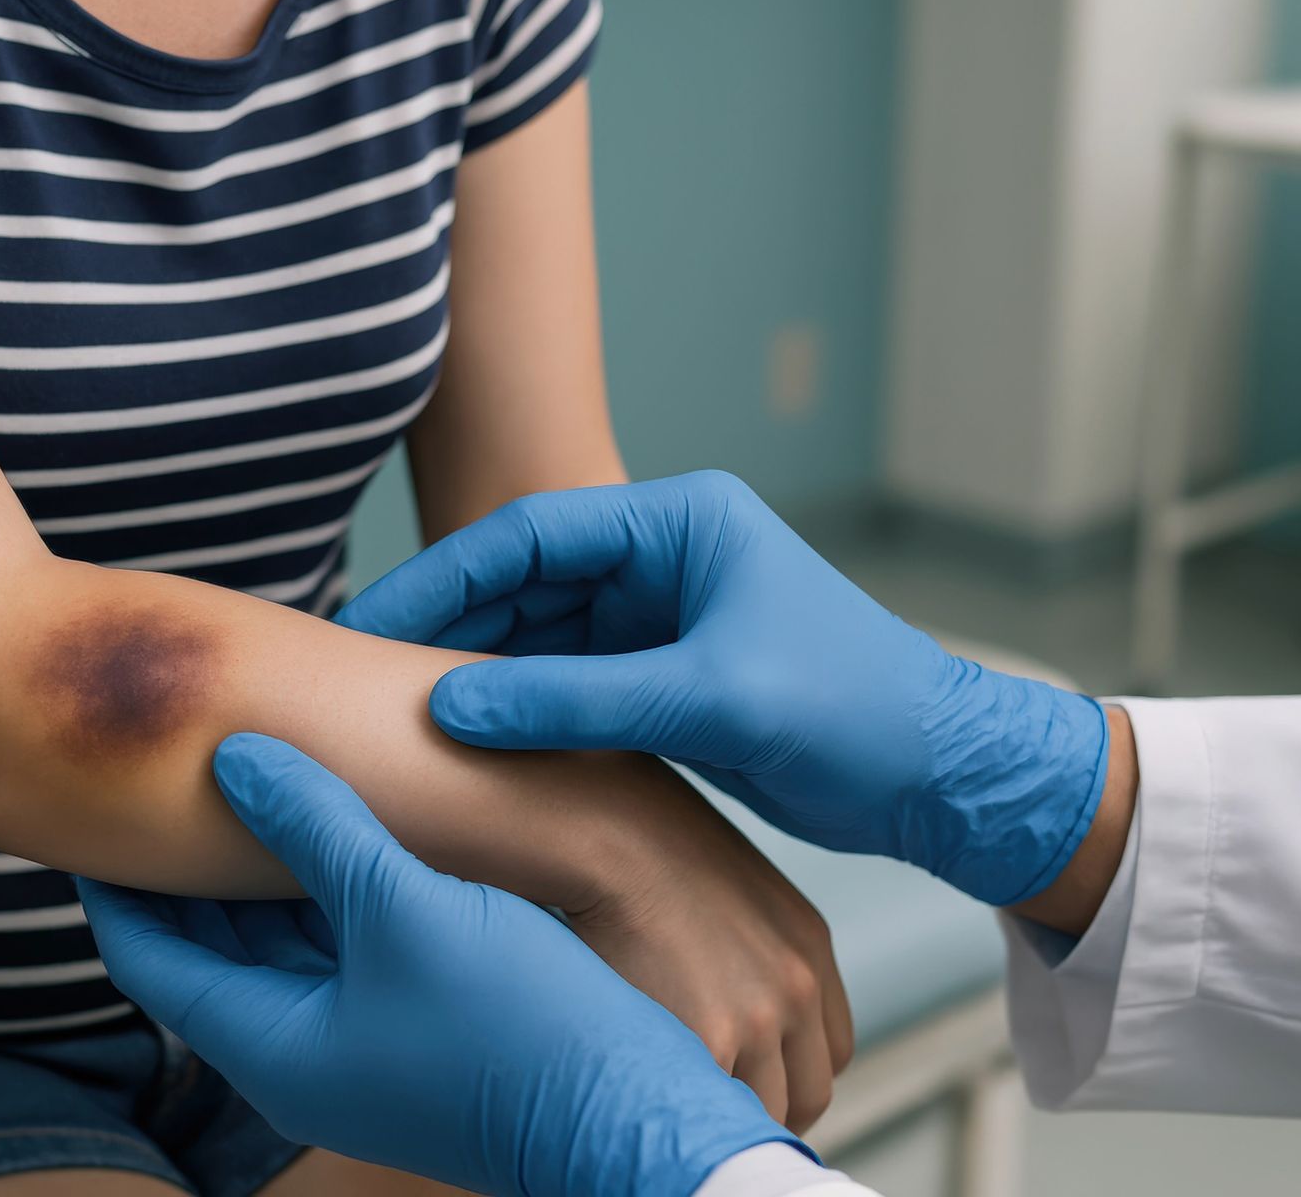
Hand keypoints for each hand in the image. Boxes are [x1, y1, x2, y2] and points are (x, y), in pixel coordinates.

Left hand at [79, 734, 817, 1196]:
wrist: (633, 1115)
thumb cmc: (516, 1023)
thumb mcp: (404, 907)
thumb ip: (316, 825)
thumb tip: (235, 757)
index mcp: (272, 1043)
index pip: (148, 957)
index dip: (114, 879)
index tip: (90, 802)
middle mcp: (301, 1054)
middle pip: (207, 951)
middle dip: (182, 866)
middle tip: (160, 771)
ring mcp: (359, 1046)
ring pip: (276, 945)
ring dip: (257, 871)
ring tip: (241, 778)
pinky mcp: (413, 1030)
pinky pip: (336, 950)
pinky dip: (319, 891)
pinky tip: (338, 825)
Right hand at [337, 470, 1109, 905]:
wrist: (939, 779)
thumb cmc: (854, 714)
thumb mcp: (713, 701)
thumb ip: (578, 702)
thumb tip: (447, 708)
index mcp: (680, 522)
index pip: (531, 534)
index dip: (442, 579)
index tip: (371, 627)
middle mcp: (662, 555)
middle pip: (522, 582)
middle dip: (446, 628)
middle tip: (362, 677)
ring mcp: (659, 615)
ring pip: (535, 635)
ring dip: (474, 672)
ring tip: (395, 714)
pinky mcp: (660, 674)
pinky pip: (564, 682)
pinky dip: (517, 710)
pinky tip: (463, 742)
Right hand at [566, 755, 852, 1129]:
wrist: (604, 826)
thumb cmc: (642, 843)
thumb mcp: (726, 888)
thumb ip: (747, 946)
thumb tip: (722, 994)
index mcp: (807, 946)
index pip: (830, 1050)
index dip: (791, 1075)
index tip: (754, 1083)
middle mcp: (797, 984)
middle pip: (808, 1092)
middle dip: (766, 1107)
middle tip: (714, 1106)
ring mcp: (761, 1016)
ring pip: (764, 1111)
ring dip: (723, 1111)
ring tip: (676, 1099)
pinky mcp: (712, 1039)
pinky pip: (715, 1108)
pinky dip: (689, 1110)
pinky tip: (656, 1093)